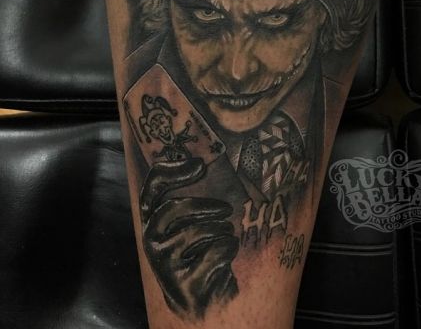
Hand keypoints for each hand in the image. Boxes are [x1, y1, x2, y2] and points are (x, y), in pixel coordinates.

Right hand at [140, 158, 238, 317]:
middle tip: (227, 208)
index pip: (153, 186)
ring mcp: (164, 264)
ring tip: (227, 234)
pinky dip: (229, 248)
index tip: (200, 164)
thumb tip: (201, 162)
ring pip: (198, 231)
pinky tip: (227, 254)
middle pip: (175, 207)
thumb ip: (191, 199)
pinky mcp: (184, 284)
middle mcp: (151, 241)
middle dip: (206, 205)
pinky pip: (215, 252)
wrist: (201, 300)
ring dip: (222, 230)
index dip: (174, 171)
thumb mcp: (190, 223)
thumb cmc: (200, 252)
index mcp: (152, 221)